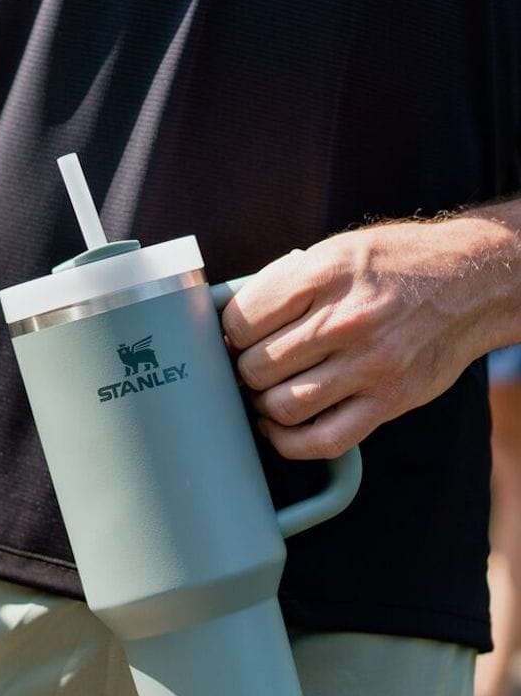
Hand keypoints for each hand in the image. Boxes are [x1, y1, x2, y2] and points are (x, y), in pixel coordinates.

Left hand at [221, 219, 498, 459]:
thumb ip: (281, 286)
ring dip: (264, 406)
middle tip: (252, 369)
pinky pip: (322, 441)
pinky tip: (282, 427)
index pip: (240, 322)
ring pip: (282, 406)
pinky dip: (289, 442)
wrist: (470, 280)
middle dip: (244, 373)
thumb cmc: (392, 265)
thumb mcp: (332, 253)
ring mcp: (370, 364)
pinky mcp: (389, 400)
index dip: (226, 337)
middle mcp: (346, 320)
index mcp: (322, 275)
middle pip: (256, 368)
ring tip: (267, 394)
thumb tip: (224, 328)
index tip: (233, 341)